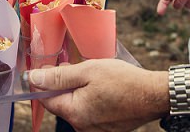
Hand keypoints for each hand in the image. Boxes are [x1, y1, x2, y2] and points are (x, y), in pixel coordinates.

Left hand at [30, 59, 167, 130]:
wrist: (154, 95)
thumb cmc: (124, 80)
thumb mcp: (89, 70)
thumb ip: (60, 76)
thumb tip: (34, 78)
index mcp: (75, 113)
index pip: (46, 99)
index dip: (42, 82)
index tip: (45, 67)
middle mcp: (82, 127)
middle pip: (62, 103)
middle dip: (63, 84)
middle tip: (72, 65)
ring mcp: (95, 131)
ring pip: (76, 107)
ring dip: (78, 91)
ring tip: (90, 74)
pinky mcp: (106, 129)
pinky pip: (90, 113)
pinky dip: (90, 99)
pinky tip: (101, 87)